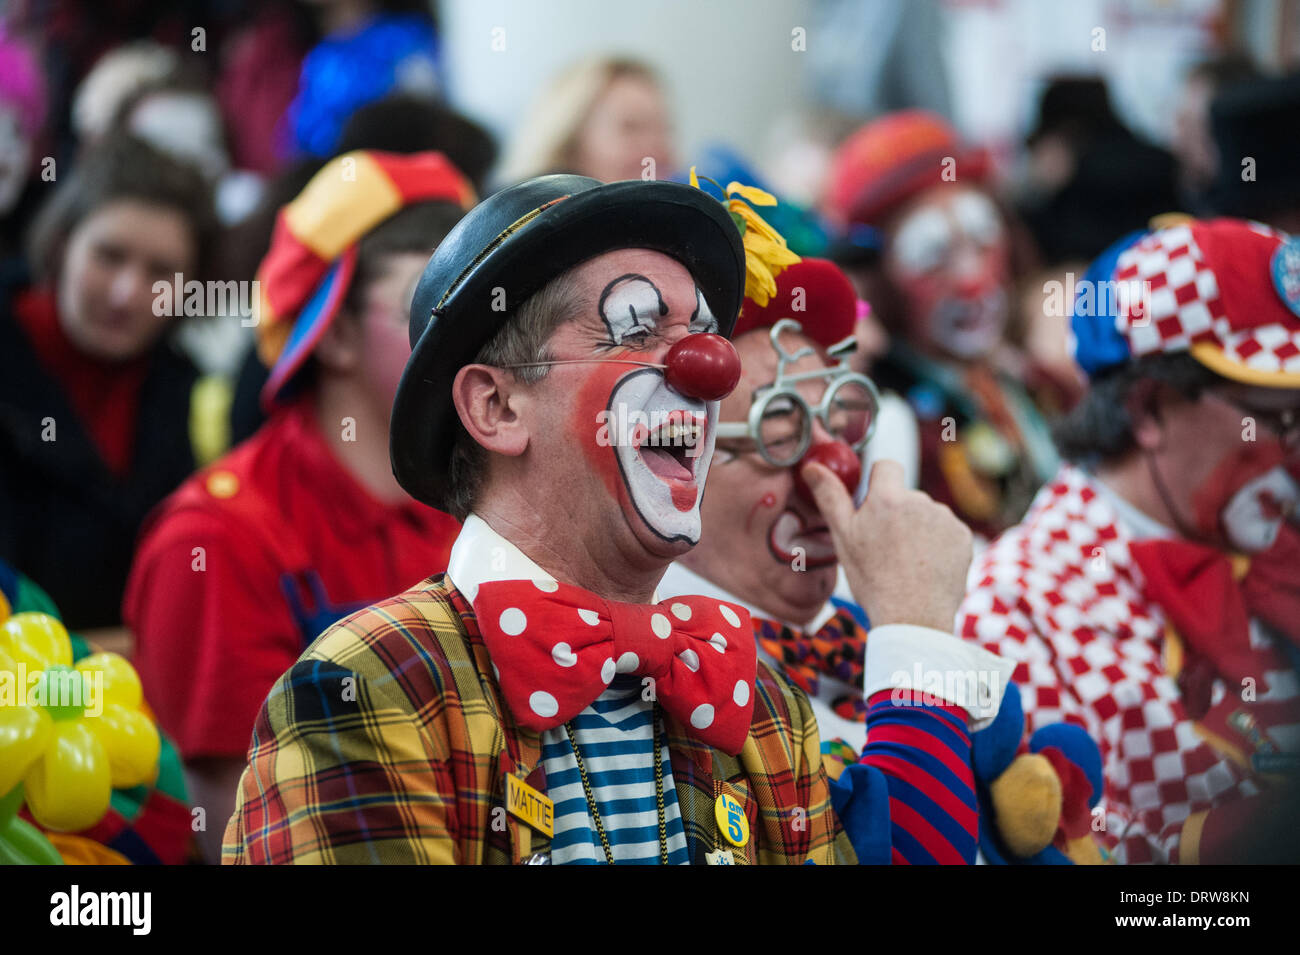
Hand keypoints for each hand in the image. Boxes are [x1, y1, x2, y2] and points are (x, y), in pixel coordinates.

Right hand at [802, 458, 972, 630]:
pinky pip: (946, 531)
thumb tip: (811, 466)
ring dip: (918, 529)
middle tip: (886, 548)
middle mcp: (921, 501)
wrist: (912, 618)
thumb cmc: (872, 579)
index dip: (878, 483)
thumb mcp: (843, 538)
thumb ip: (830, 496)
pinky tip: (926, 567)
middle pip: (905, 495)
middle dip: (897, 513)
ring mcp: (946, 519)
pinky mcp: (963, 537)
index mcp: (889, 498)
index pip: (887, 466)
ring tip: (907, 562)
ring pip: (926, 514)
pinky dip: (938, 544)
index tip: (873, 508)